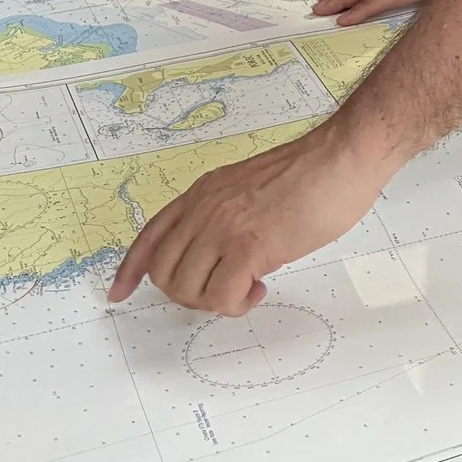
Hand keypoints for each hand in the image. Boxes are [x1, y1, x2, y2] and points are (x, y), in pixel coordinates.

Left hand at [106, 129, 391, 315]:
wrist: (341, 158)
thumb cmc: (312, 173)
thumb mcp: (250, 187)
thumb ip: (227, 214)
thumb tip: (223, 254)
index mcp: (204, 193)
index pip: (150, 235)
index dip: (130, 269)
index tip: (119, 292)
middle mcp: (205, 209)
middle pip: (163, 271)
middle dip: (186, 294)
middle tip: (222, 290)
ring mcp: (224, 228)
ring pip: (186, 289)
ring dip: (213, 300)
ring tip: (246, 287)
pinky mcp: (249, 247)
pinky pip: (221, 297)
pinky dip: (237, 303)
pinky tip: (260, 286)